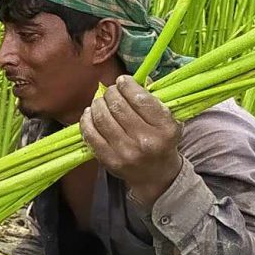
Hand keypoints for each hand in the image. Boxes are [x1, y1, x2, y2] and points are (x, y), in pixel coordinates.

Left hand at [80, 75, 182, 207]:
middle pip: (118, 106)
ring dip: (97, 104)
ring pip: (102, 119)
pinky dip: (86, 120)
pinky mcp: (110, 161)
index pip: (141, 99)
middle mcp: (146, 141)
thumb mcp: (168, 120)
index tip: (122, 81)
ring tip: (100, 101)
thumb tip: (134, 78)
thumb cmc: (162, 142)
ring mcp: (126, 152)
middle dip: (111, 93)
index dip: (127, 86)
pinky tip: (89, 114)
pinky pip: (91, 135)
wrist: (156, 175)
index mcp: (165, 128)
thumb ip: (153, 99)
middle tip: (110, 91)